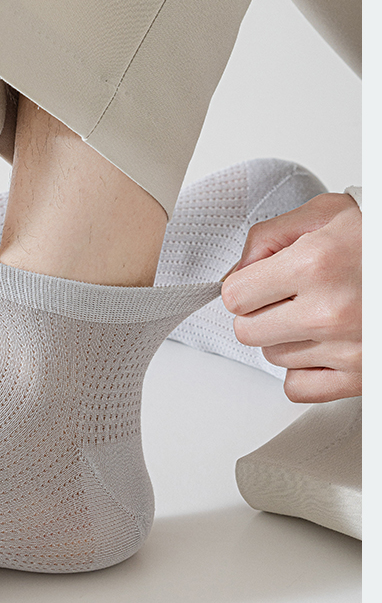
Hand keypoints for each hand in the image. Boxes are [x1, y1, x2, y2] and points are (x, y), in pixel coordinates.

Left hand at [221, 193, 360, 402]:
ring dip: (285, 337)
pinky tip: (320, 344)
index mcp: (314, 264)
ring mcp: (345, 349)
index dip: (244, 285)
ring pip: (273, 357)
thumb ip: (268, 237)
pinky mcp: (360, 377)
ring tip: (316, 312)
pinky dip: (303, 369)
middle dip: (260, 311)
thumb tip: (237, 271)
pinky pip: (298, 388)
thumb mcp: (325, 214)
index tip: (259, 281)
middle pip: (247, 331)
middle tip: (286, 296)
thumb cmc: (378, 241)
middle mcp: (328, 312)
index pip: (235, 295)